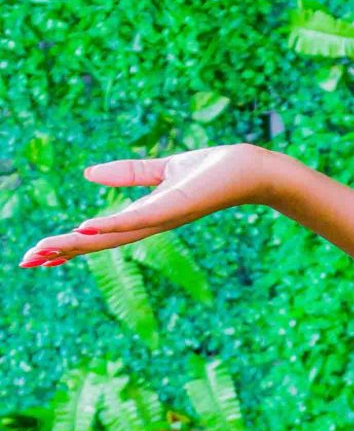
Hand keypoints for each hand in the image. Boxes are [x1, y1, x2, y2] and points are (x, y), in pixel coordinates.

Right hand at [18, 144, 278, 267]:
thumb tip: (88, 176)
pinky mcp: (176, 207)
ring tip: (45, 250)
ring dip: (77, 243)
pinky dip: (112, 223)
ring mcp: (164, 218)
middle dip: (62, 252)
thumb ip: (129, 173)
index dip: (68, 244)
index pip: (100, 235)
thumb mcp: (162, 169)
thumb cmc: (213, 170)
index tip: (38, 256)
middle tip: (26, 261)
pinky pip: (139, 218)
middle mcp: (152, 224)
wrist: (251, 169)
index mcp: (146, 216)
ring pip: (113, 236)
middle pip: (99, 242)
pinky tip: (85, 227)